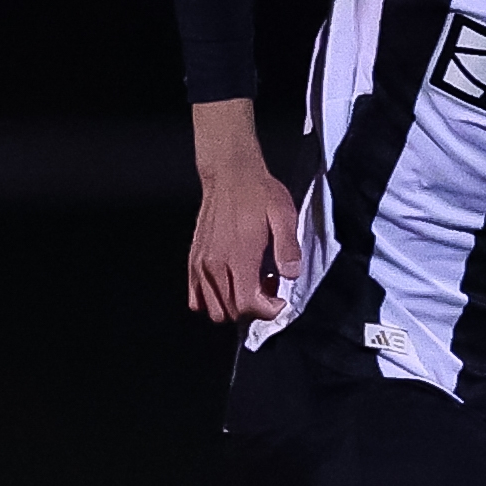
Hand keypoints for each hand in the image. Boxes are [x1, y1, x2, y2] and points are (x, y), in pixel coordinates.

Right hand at [186, 100, 302, 321]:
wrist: (229, 173)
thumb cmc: (258, 192)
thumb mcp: (283, 215)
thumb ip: (287, 247)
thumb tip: (291, 274)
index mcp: (239, 256)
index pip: (248, 305)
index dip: (268, 311)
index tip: (280, 300)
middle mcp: (215, 264)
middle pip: (231, 312)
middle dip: (254, 309)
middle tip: (268, 288)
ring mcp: (201, 264)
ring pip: (213, 310)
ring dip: (235, 306)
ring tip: (251, 284)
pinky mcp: (194, 260)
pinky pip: (195, 298)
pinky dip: (212, 300)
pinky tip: (230, 284)